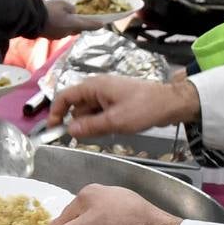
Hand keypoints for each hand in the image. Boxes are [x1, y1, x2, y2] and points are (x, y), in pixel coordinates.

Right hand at [41, 0, 105, 38]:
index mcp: (73, 24)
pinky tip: (54, 20)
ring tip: (63, 17)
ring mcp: (58, 36)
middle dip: (79, 25)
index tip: (103, 24)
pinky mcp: (50, 36)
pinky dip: (59, 26)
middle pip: (77, 29)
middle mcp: (67, 32)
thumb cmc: (49, 10)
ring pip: (67, 30)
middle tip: (79, 19)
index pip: (88, 25)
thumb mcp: (63, 4)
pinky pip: (58, 31)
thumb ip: (70, 8)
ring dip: (67, 25)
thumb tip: (72, 12)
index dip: (96, 24)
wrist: (32, 19)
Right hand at [49, 75, 198, 137]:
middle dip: (79, 123)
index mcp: (94, 86)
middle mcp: (97, 87)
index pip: (65, 97)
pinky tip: (113, 129)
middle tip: (87, 138)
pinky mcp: (115, 101)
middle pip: (77, 106)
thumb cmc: (143, 109)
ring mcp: (107, 94)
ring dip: (92, 124)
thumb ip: (90, 127)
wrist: (170, 103)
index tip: (53, 130)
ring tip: (107, 132)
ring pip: (89, 111)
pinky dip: (102, 122)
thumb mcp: (115, 121)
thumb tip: (69, 131)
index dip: (56, 113)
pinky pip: (100, 112)